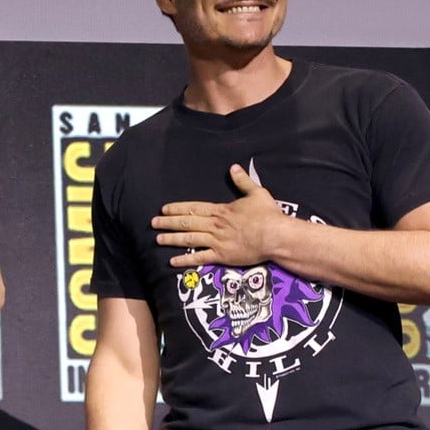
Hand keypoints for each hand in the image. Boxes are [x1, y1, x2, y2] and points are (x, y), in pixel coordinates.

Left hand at [151, 163, 284, 267]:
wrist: (275, 236)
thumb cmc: (268, 215)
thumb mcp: (256, 193)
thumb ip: (243, 181)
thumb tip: (234, 167)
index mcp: (220, 210)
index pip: (193, 208)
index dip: (177, 208)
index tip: (164, 209)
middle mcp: (214, 225)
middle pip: (186, 222)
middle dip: (168, 222)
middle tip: (153, 223)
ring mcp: (216, 241)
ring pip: (188, 239)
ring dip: (172, 239)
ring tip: (157, 239)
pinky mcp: (222, 256)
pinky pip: (199, 258)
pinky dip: (185, 260)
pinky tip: (172, 261)